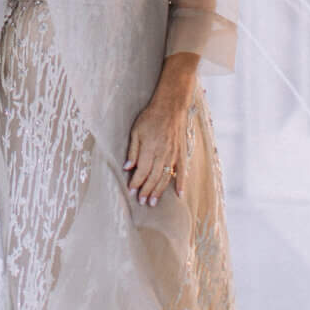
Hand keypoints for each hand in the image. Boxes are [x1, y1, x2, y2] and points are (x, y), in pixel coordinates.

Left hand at [124, 57, 197, 206]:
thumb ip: (132, 150)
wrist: (170, 107)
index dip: (136, 183)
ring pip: (165, 177)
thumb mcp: (135, 131)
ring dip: (159, 191)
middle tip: (142, 202)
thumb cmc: (150, 117)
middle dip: (146, 191)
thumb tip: (127, 168)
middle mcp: (162, 154)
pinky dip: (181, 183)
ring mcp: (173, 155)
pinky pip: (181, 171)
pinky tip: (179, 194)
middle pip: (153, 178)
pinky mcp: (180, 153)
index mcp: (149, 149)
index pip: (142, 171)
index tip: (131, 191)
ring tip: (153, 201)